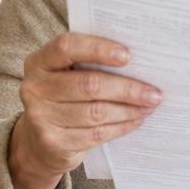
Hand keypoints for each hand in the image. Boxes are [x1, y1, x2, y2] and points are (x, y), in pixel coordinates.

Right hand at [8, 33, 160, 188]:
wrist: (39, 141)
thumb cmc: (66, 96)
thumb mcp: (68, 74)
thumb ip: (92, 63)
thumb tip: (143, 60)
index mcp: (39, 61)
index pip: (67, 47)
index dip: (98, 49)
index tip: (128, 56)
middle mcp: (34, 87)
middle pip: (89, 84)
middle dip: (127, 89)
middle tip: (155, 93)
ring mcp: (40, 116)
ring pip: (96, 112)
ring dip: (129, 110)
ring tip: (149, 106)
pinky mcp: (53, 141)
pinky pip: (96, 133)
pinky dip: (121, 126)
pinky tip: (136, 120)